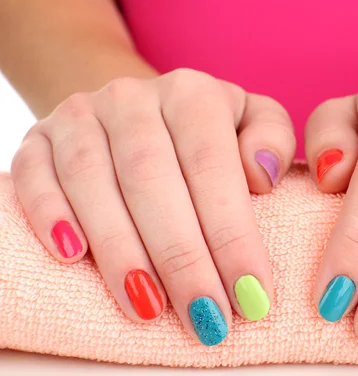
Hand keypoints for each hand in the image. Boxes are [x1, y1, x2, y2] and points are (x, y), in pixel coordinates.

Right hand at [11, 69, 295, 345]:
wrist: (143, 112)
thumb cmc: (207, 134)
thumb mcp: (252, 121)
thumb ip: (271, 137)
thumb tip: (261, 175)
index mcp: (192, 93)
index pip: (212, 166)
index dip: (232, 234)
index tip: (252, 294)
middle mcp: (133, 98)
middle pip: (152, 179)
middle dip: (181, 257)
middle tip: (205, 316)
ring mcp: (82, 115)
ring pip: (93, 181)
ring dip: (120, 251)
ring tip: (148, 308)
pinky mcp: (39, 139)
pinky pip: (34, 174)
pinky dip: (48, 214)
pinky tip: (71, 257)